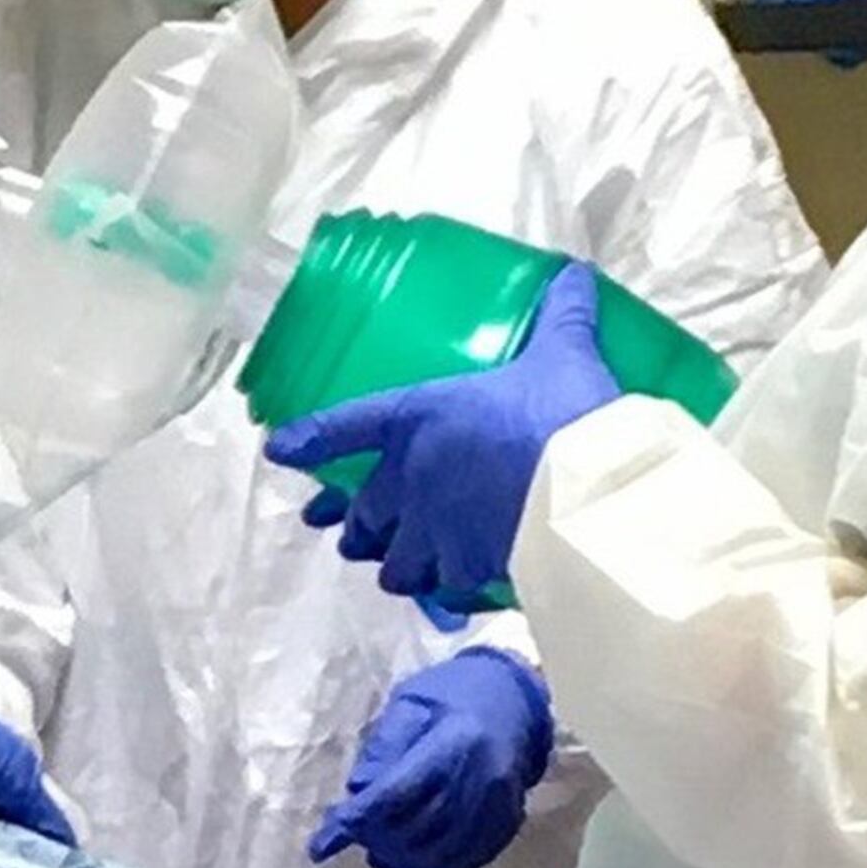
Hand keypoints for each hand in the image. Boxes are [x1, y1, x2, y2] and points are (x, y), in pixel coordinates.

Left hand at [264, 260, 624, 604]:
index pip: (344, 425)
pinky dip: (444, 591)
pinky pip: (440, 588)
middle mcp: (409, 476)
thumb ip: (561, 316)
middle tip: (349, 535)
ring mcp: (431, 529)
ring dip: (393, 564)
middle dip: (355, 527)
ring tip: (398, 569)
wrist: (586, 492)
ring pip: (392, 560)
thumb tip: (575, 274)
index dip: (309, 439)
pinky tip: (453, 593)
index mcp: (417, 415)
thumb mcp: (562, 354)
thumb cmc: (564, 413)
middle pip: (363, 512)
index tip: (280, 450)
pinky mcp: (463, 569)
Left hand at [306, 650, 554, 867]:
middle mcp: (481, 778)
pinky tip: (408, 863)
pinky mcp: (507, 821)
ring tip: (376, 851)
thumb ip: (384, 746)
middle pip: (418, 829)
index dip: (355, 822)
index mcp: (454, 740)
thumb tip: (356, 793)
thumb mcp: (410, 701)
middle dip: (376, 838)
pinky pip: (466, 861)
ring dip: (402, 861)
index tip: (322, 845)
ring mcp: (499, 804)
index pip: (396, 794)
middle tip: (351, 836)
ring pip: (441, 854)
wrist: (515, 697)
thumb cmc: (453, 692)